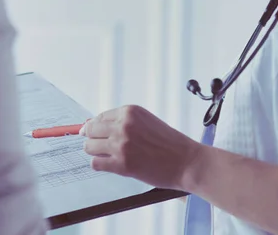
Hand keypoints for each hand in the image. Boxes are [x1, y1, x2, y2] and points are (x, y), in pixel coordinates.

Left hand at [80, 105, 201, 189]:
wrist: (187, 162)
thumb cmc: (170, 143)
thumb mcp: (147, 122)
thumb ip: (123, 122)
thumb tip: (93, 125)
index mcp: (130, 112)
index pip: (100, 117)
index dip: (96, 127)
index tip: (95, 133)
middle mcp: (123, 125)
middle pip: (90, 130)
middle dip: (93, 138)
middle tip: (101, 146)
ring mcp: (121, 144)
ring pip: (89, 146)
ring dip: (96, 152)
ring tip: (109, 156)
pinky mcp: (121, 164)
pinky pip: (96, 163)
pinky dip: (100, 165)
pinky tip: (112, 165)